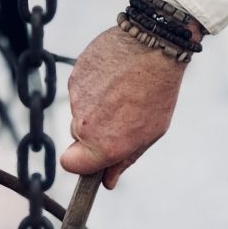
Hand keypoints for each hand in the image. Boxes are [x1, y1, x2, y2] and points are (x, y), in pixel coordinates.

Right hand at [60, 24, 194, 188]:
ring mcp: (76, 99)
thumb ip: (124, 160)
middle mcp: (84, 125)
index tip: (91, 156)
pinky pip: (79, 88)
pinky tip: (114, 75)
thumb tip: (107, 182)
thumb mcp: (149, 133)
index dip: (80, 162)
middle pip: (77, 136)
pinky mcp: (74, 76)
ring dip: (95, 104)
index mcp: (103, 145)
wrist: (153, 46)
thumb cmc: (157, 93)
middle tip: (119, 113)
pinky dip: (93, 84)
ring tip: (121, 89)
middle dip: (93, 130)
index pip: (70, 165)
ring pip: (79, 110)